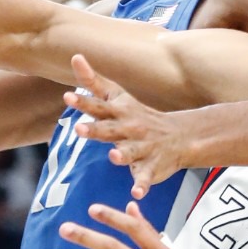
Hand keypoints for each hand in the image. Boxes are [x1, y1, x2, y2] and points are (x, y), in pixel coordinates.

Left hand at [63, 54, 187, 199]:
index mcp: (118, 113)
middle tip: (79, 128)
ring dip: (121, 155)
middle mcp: (129, 129)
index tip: (67, 96)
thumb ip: (93, 80)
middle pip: (109, 130)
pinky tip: (136, 193)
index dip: (83, 102)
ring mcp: (142, 148)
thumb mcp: (116, 96)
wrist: (180, 137)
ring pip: (130, 153)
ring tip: (113, 156)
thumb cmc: (137, 115)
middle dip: (95, 130)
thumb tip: (75, 55)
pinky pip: (145, 178)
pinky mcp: (151, 167)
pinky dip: (142, 185)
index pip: (97, 106)